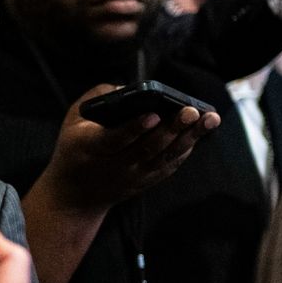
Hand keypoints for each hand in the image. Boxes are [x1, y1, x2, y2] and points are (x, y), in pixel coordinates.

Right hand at [42, 84, 218, 212]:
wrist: (75, 194)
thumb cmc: (75, 147)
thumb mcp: (73, 119)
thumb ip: (96, 98)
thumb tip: (128, 88)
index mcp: (90, 148)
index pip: (114, 139)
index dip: (134, 128)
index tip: (153, 114)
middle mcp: (113, 167)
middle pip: (146, 149)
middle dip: (171, 129)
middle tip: (191, 111)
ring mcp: (131, 177)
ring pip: (163, 158)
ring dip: (188, 138)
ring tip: (209, 119)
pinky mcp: (145, 182)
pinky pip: (169, 166)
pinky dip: (185, 150)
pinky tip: (199, 133)